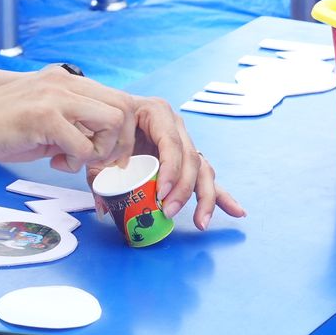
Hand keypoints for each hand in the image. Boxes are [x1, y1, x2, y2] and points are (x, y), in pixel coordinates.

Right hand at [0, 66, 135, 176]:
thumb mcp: (41, 117)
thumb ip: (70, 122)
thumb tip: (98, 143)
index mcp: (64, 79)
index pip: (117, 98)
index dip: (120, 131)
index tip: (104, 153)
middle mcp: (64, 81)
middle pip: (123, 107)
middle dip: (119, 142)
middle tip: (96, 161)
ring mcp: (55, 96)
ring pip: (112, 123)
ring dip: (100, 151)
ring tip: (72, 159)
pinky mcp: (44, 117)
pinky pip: (84, 146)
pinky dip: (77, 162)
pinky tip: (55, 162)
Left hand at [87, 96, 247, 231]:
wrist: (107, 117)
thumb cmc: (104, 128)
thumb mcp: (100, 147)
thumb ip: (99, 175)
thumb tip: (106, 208)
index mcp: (156, 113)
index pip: (171, 143)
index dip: (171, 169)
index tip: (161, 193)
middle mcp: (176, 126)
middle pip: (191, 159)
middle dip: (184, 189)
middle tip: (169, 211)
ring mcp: (184, 142)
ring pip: (203, 170)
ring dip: (205, 197)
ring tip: (201, 222)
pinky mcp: (187, 160)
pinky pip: (207, 177)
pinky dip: (221, 196)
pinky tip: (236, 211)